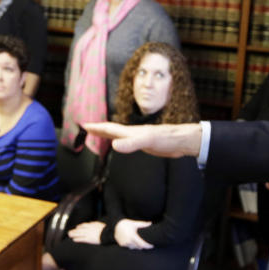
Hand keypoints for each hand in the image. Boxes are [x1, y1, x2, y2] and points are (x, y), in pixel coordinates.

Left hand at [68, 221, 105, 244]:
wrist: (107, 233)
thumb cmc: (106, 229)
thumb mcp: (100, 224)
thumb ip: (95, 224)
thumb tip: (91, 223)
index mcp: (92, 225)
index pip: (84, 225)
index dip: (79, 226)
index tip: (77, 227)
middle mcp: (88, 229)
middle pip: (79, 229)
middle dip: (74, 230)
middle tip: (69, 231)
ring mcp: (88, 234)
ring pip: (79, 234)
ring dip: (73, 234)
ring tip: (69, 235)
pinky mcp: (88, 239)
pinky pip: (81, 239)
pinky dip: (77, 239)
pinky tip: (74, 240)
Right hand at [83, 121, 201, 157]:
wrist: (183, 140)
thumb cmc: (167, 139)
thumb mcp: (148, 141)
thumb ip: (131, 143)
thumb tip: (113, 145)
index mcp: (131, 132)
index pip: (110, 128)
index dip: (97, 127)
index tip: (85, 124)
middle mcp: (134, 133)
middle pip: (113, 130)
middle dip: (99, 128)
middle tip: (87, 127)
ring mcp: (140, 138)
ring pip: (120, 135)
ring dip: (108, 134)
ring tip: (100, 133)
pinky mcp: (147, 144)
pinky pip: (128, 141)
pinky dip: (120, 141)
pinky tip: (122, 144)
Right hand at [114, 219, 153, 248]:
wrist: (116, 225)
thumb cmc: (127, 223)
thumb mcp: (135, 223)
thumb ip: (143, 224)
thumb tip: (150, 223)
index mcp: (133, 236)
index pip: (143, 244)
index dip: (148, 246)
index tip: (152, 246)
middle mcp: (129, 241)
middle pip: (139, 247)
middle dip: (143, 246)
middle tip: (146, 243)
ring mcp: (125, 244)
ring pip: (134, 248)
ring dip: (137, 246)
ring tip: (139, 241)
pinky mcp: (121, 245)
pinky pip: (129, 247)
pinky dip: (132, 245)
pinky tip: (133, 241)